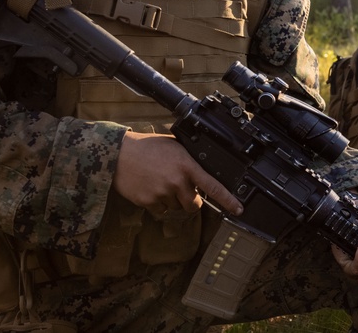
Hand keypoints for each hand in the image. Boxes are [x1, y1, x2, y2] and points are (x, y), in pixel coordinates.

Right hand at [113, 131, 242, 217]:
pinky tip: (150, 188)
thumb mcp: (175, 147)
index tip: (238, 209)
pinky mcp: (148, 202)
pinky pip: (160, 211)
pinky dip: (157, 203)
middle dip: (190, 200)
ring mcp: (162, 193)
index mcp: (186, 166)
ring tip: (160, 182)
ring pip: (176, 208)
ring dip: (172, 200)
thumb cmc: (147, 148)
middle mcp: (177, 181)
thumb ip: (189, 160)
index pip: (213, 186)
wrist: (119, 155)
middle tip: (179, 188)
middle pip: (193, 204)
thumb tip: (203, 171)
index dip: (228, 200)